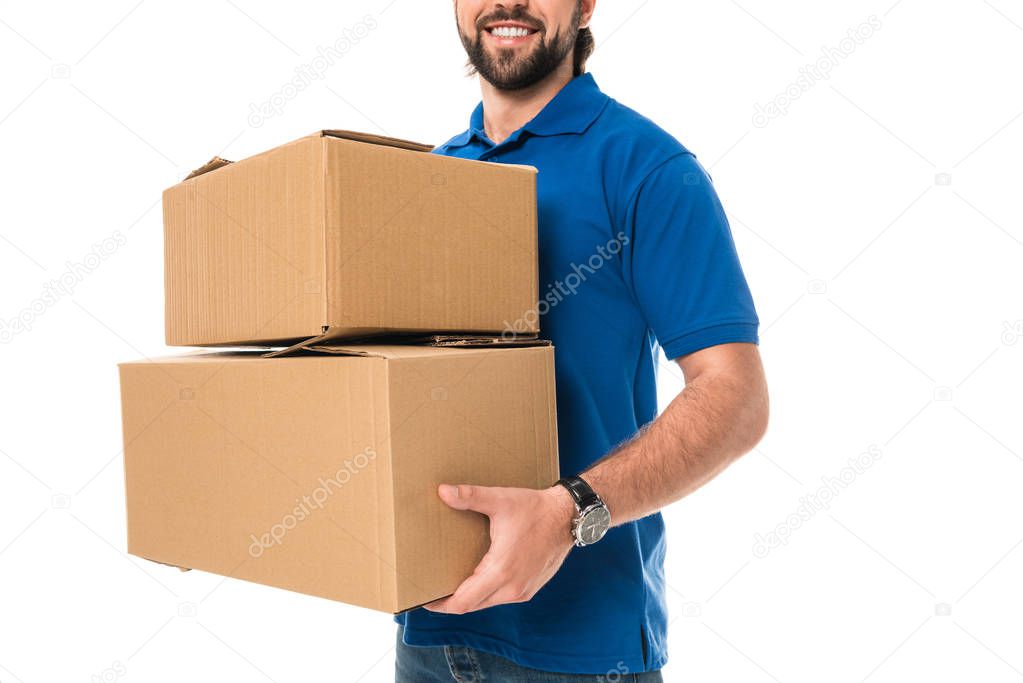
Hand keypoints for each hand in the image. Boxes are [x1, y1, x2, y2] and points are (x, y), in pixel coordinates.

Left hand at [423, 483, 575, 613]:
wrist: (569, 516)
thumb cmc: (535, 509)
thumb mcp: (500, 500)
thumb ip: (469, 497)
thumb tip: (442, 491)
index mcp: (501, 570)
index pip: (463, 601)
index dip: (441, 605)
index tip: (425, 600)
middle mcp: (512, 587)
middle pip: (472, 605)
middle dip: (451, 601)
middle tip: (433, 590)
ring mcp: (523, 591)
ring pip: (487, 603)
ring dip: (469, 596)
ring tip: (452, 583)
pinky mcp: (530, 589)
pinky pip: (501, 598)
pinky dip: (486, 593)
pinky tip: (478, 577)